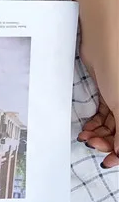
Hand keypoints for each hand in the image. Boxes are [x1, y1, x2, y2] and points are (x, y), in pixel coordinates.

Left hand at [77, 20, 118, 165]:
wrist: (103, 39)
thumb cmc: (118, 66)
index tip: (110, 162)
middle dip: (109, 143)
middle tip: (93, 146)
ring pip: (114, 125)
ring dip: (100, 134)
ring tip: (86, 139)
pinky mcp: (110, 91)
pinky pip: (106, 114)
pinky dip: (96, 123)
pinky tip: (86, 130)